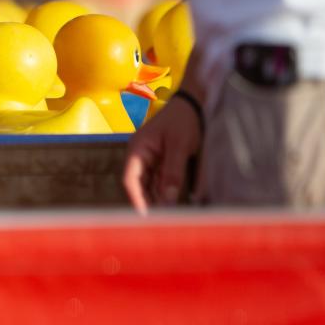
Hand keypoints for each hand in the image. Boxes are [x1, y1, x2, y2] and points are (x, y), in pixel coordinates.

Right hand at [122, 96, 202, 214]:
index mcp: (137, 149)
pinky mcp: (162, 161)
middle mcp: (140, 156)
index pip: (130, 179)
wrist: (194, 102)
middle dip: (148, 203)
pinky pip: (160, 181)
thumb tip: (168, 200)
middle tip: (159, 222)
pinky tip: (173, 204)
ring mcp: (150, 159)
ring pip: (150, 185)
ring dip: (157, 199)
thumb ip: (172, 172)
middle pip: (139, 185)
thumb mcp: (179, 146)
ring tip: (167, 217)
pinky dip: (165, 192)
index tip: (144, 217)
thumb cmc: (183, 120)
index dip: (136, 199)